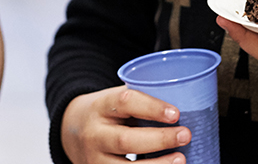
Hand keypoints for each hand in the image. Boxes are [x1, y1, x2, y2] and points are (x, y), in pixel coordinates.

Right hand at [59, 85, 190, 163]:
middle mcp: (94, 135)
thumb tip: (185, 101)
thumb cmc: (106, 113)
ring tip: (181, 160)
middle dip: (159, 139)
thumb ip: (140, 101)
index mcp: (100, 107)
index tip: (176, 113)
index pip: (125, 102)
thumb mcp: (115, 99)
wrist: (71, 130)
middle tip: (186, 135)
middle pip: (125, 140)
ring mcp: (94, 160)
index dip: (151, 107)